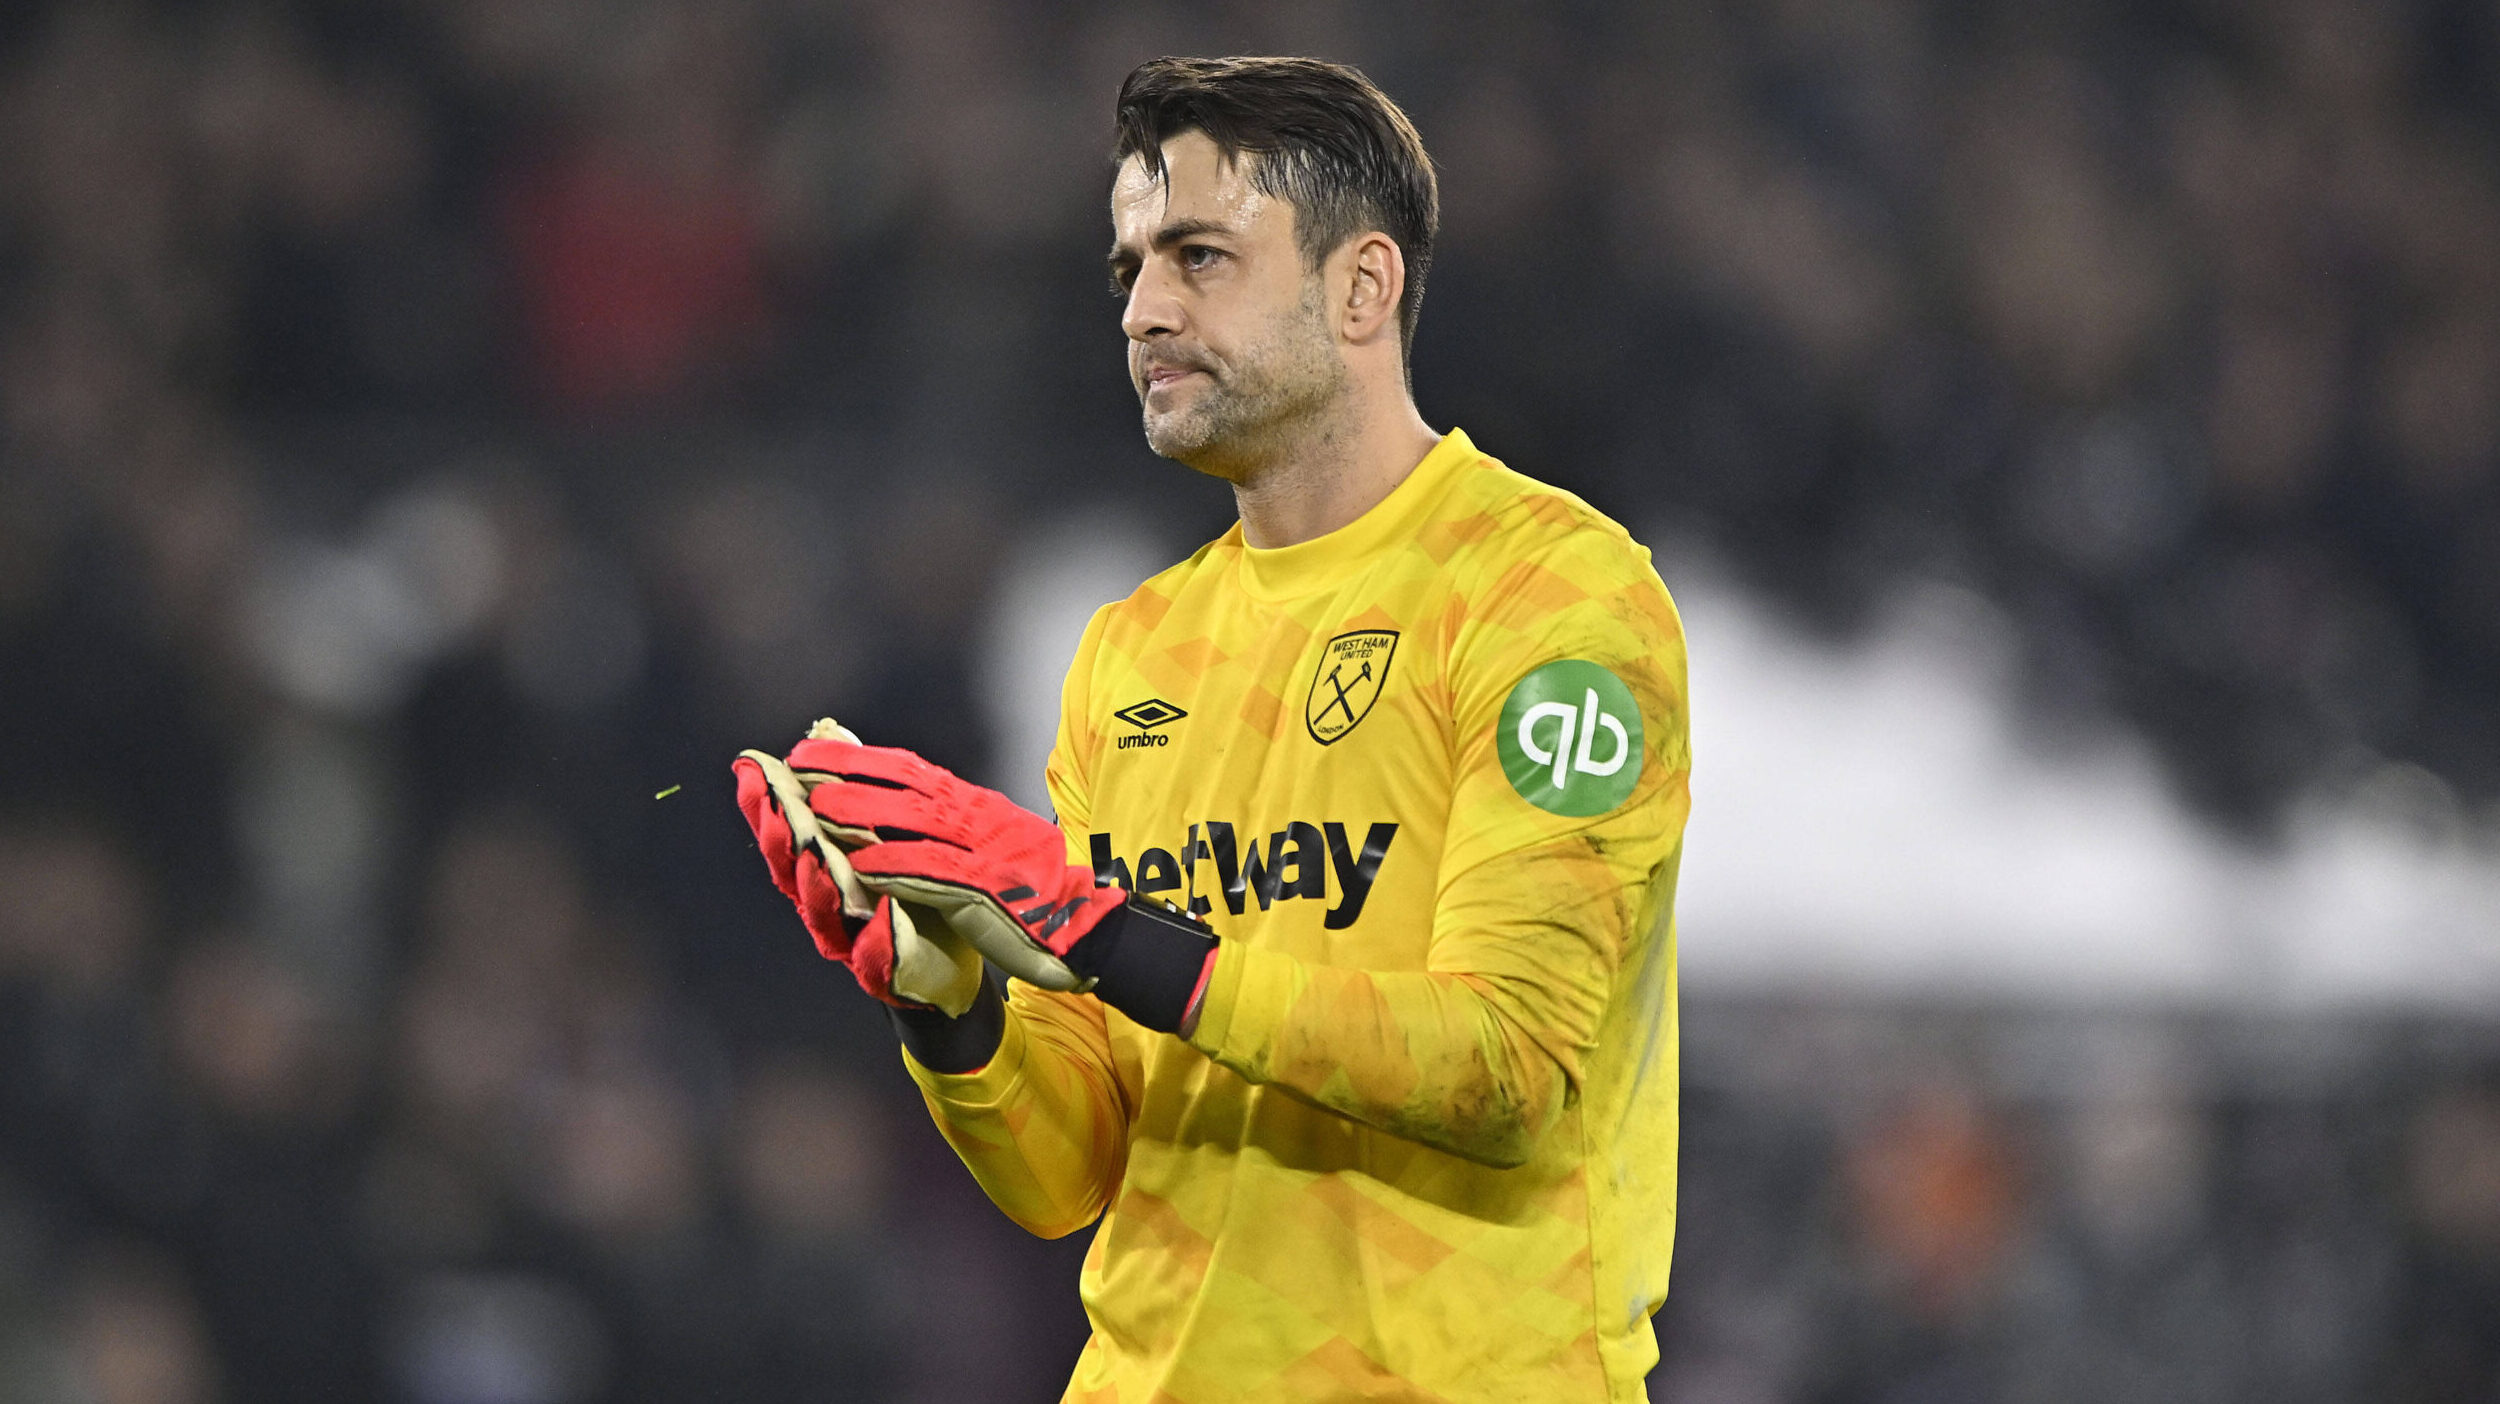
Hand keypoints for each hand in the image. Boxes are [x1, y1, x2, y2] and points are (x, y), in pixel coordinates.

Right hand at [732, 746, 984, 1013]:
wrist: (955, 955)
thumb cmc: (915, 886)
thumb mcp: (890, 828)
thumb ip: (857, 787)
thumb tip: (826, 731)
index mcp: (824, 866)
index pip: (787, 830)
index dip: (766, 803)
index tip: (753, 769)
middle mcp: (828, 903)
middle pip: (793, 872)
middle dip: (781, 839)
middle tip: (776, 808)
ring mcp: (851, 940)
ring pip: (824, 916)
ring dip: (818, 886)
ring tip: (815, 857)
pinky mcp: (885, 972)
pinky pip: (875, 960)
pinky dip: (876, 940)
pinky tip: (881, 917)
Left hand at [787, 739, 1127, 992]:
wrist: (1085, 924)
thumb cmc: (1037, 890)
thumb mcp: (995, 840)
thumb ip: (954, 823)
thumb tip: (907, 806)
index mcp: (977, 806)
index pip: (911, 769)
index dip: (860, 757)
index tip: (815, 749)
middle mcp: (977, 818)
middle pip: (904, 783)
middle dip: (849, 770)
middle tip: (799, 763)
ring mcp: (982, 850)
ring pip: (912, 819)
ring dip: (862, 812)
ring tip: (817, 808)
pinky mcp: (985, 888)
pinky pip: (933, 871)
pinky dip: (895, 865)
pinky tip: (862, 866)